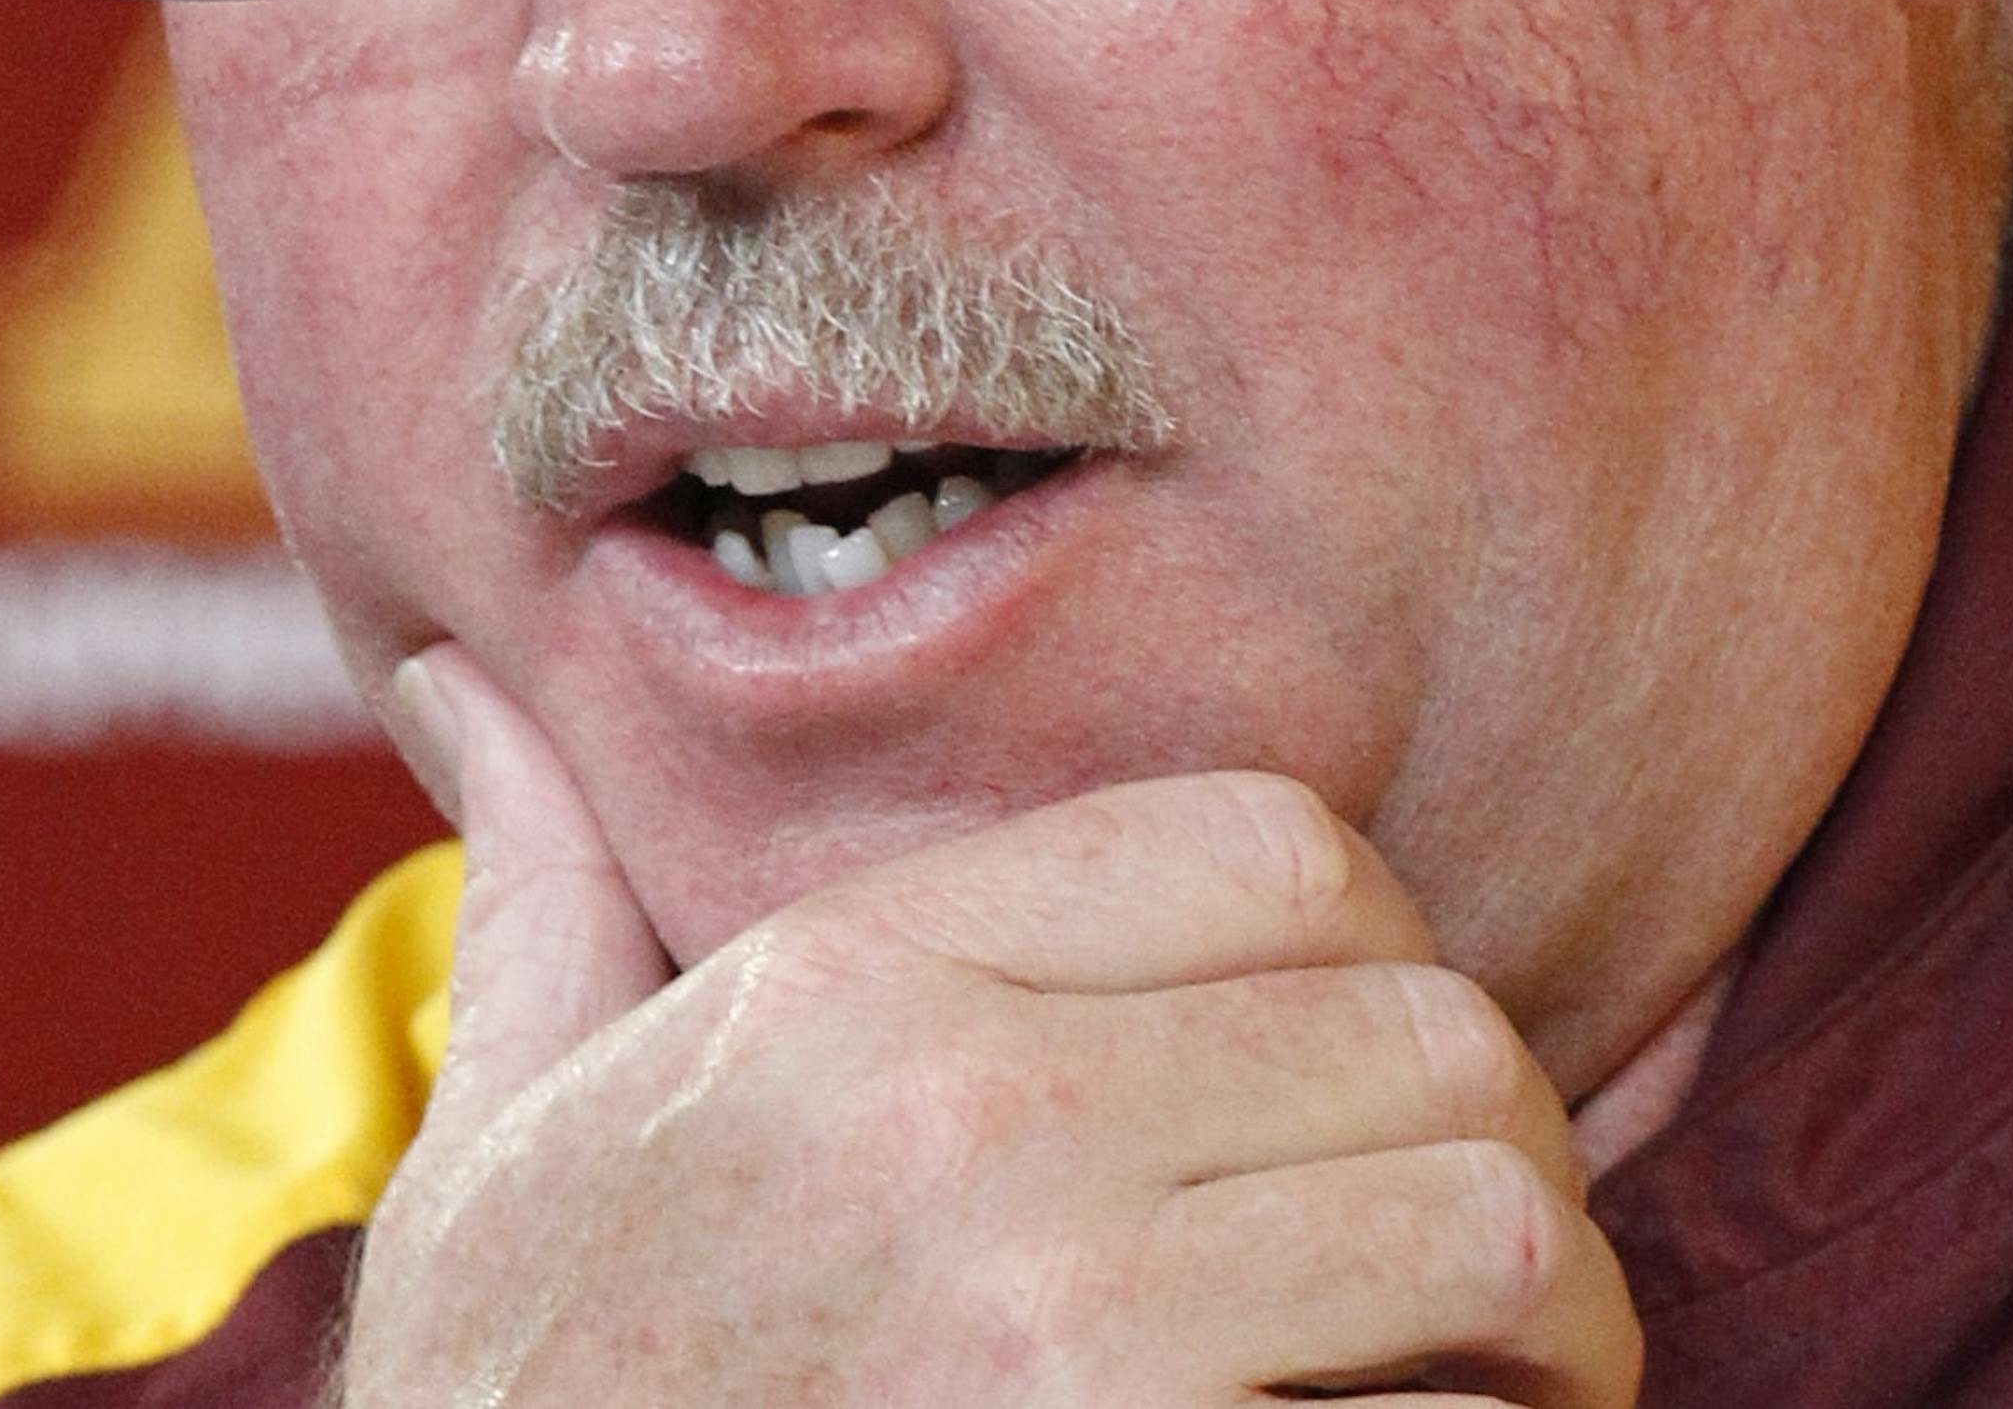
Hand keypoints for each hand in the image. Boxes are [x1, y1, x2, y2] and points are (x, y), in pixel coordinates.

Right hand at [345, 649, 1640, 1406]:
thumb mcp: (503, 1140)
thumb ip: (538, 893)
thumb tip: (457, 675)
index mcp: (850, 986)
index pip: (1278, 844)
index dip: (1387, 943)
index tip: (1376, 1069)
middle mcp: (967, 1121)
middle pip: (1428, 1023)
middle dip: (1511, 1145)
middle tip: (1495, 1265)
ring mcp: (1057, 1338)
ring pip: (1492, 1226)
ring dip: (1554, 1329)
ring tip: (1515, 1394)